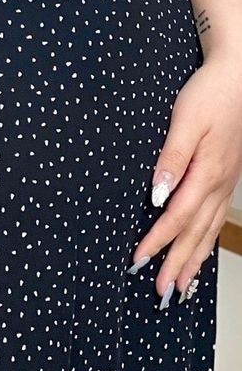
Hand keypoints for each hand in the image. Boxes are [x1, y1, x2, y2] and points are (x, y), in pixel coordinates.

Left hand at [128, 52, 241, 305]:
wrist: (236, 78)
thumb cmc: (209, 95)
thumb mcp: (185, 121)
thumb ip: (171, 158)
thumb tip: (158, 194)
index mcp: (206, 173)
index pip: (176, 216)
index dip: (157, 240)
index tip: (138, 260)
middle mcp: (218, 185)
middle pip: (194, 232)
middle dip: (176, 262)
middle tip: (159, 291)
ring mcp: (225, 184)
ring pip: (208, 230)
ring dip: (192, 258)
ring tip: (179, 284)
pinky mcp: (226, 178)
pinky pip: (216, 219)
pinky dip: (206, 240)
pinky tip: (200, 249)